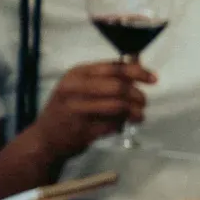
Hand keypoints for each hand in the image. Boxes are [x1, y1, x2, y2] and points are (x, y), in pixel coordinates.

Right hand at [33, 60, 154, 159]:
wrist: (46, 138)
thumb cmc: (68, 108)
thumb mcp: (81, 85)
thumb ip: (108, 75)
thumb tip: (137, 61)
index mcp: (76, 74)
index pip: (114, 68)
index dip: (137, 72)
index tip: (153, 78)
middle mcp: (74, 89)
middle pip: (118, 87)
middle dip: (137, 95)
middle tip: (143, 102)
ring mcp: (76, 110)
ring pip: (118, 106)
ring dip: (135, 112)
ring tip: (138, 115)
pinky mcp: (82, 130)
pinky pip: (113, 125)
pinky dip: (122, 125)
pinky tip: (120, 125)